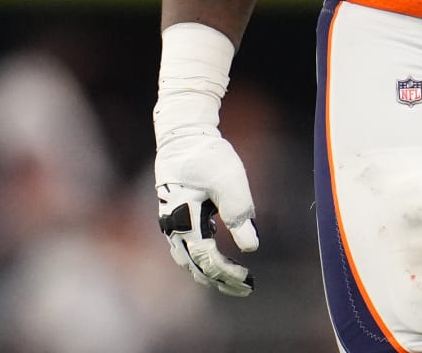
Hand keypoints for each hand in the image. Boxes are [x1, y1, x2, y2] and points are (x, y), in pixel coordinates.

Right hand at [155, 128, 258, 296]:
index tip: (248, 279)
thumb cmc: (206, 154)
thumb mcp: (229, 181)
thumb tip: (251, 246)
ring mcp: (171, 221)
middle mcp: (173, 226)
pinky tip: (215, 256)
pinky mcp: (175, 213)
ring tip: (228, 280)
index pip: (207, 259)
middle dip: (219, 280)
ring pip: (187, 259)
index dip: (228, 273)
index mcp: (184, 220)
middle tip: (244, 288)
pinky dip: (200, 258)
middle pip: (194, 266)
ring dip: (207, 272)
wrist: (183, 133)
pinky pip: (185, 246)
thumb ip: (239, 213)